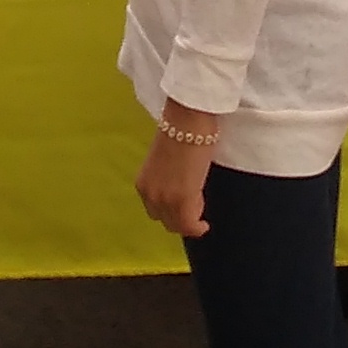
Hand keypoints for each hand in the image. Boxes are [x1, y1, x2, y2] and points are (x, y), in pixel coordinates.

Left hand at [135, 122, 215, 237]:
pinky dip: (197, 227)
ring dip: (189, 221)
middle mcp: (150, 194)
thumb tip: (180, 181)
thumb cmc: (182, 130)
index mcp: (143, 182)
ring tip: (201, 210)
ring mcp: (164, 198)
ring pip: (177, 224)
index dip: (170, 212)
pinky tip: (204, 225)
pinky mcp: (182, 199)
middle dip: (179, 219)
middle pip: (164, 220)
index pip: (155, 210)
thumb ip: (168, 176)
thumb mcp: (167, 159)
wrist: (187, 119)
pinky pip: (189, 224)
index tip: (183, 211)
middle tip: (196, 211)